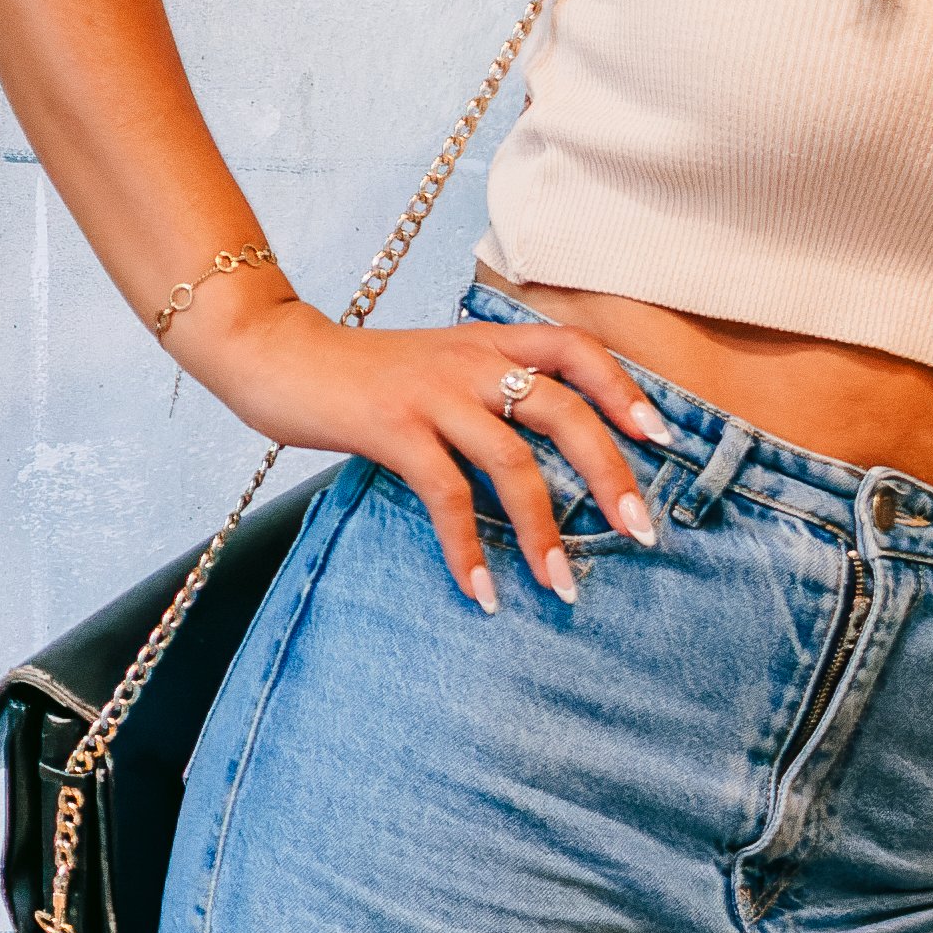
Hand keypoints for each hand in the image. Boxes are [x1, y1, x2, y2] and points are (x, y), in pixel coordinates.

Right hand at [187, 300, 666, 608]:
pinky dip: (467, 549)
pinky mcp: (392, 429)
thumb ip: (488, 388)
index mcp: (489, 341)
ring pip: (512, 463)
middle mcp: (472, 361)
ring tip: (563, 585)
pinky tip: (483, 591)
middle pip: (566, 412)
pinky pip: (446, 496)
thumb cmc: (362, 371)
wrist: (273, 350)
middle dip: (610, 475)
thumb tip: (543, 450)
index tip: (659, 438)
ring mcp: (433, 394)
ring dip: (543, 531)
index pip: (578, 348)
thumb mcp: (437, 362)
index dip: (624, 389)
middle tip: (641, 532)